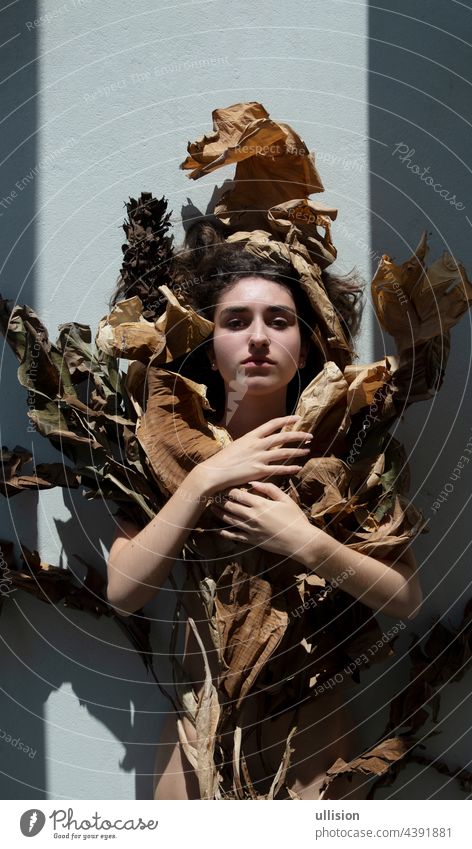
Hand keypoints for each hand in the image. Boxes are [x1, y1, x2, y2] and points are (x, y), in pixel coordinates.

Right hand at [195, 415, 312, 495]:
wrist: (214, 472)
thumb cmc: (223, 459)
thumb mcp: (237, 445)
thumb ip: (250, 443)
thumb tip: (257, 441)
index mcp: (251, 436)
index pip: (272, 424)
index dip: (286, 420)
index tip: (298, 419)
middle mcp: (257, 445)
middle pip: (282, 437)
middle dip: (298, 435)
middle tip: (310, 435)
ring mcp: (259, 458)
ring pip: (284, 453)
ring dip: (297, 451)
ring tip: (308, 450)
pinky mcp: (259, 472)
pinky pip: (278, 469)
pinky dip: (290, 468)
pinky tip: (298, 467)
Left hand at [209, 480, 315, 559]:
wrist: (300, 541)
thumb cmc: (295, 518)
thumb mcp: (285, 499)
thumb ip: (269, 489)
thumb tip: (253, 483)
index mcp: (260, 504)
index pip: (238, 494)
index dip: (228, 490)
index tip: (222, 487)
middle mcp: (252, 516)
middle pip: (230, 506)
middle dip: (220, 501)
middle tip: (212, 496)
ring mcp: (251, 529)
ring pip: (230, 520)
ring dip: (219, 514)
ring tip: (212, 509)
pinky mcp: (252, 540)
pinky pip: (235, 536)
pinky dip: (225, 533)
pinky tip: (219, 530)